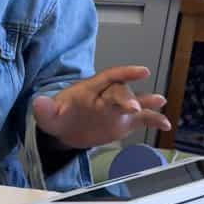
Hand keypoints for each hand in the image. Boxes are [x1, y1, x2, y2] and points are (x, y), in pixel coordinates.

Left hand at [32, 66, 170, 149]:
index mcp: (90, 89)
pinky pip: (142, 119)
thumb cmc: (58, 117)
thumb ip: (44, 109)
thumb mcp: (48, 114)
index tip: (141, 71)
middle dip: (128, 97)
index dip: (125, 73)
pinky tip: (165, 124)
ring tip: (160, 102)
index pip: (109, 77)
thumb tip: (38, 103)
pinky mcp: (124, 122)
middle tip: (133, 108)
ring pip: (136, 102)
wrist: (64, 132)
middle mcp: (107, 96)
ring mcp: (117, 109)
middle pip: (121, 92)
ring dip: (147, 102)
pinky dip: (154, 120)